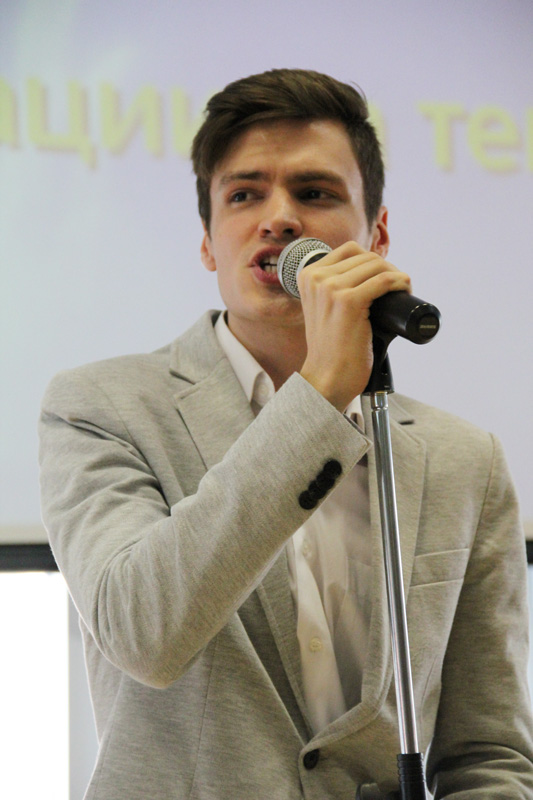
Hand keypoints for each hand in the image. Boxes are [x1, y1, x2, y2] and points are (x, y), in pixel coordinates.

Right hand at [298, 241, 410, 410]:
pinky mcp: (348, 301)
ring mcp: (331, 288)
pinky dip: (400, 282)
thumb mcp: (325, 308)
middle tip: (397, 287)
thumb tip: (374, 271)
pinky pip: (384, 280)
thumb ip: (337, 288)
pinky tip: (404, 289)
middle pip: (365, 256)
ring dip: (396, 275)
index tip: (383, 277)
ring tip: (402, 290)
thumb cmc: (332, 348)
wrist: (327, 377)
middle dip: (387, 268)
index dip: (372, 261)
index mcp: (307, 276)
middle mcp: (316, 278)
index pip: (350, 250)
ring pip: (377, 265)